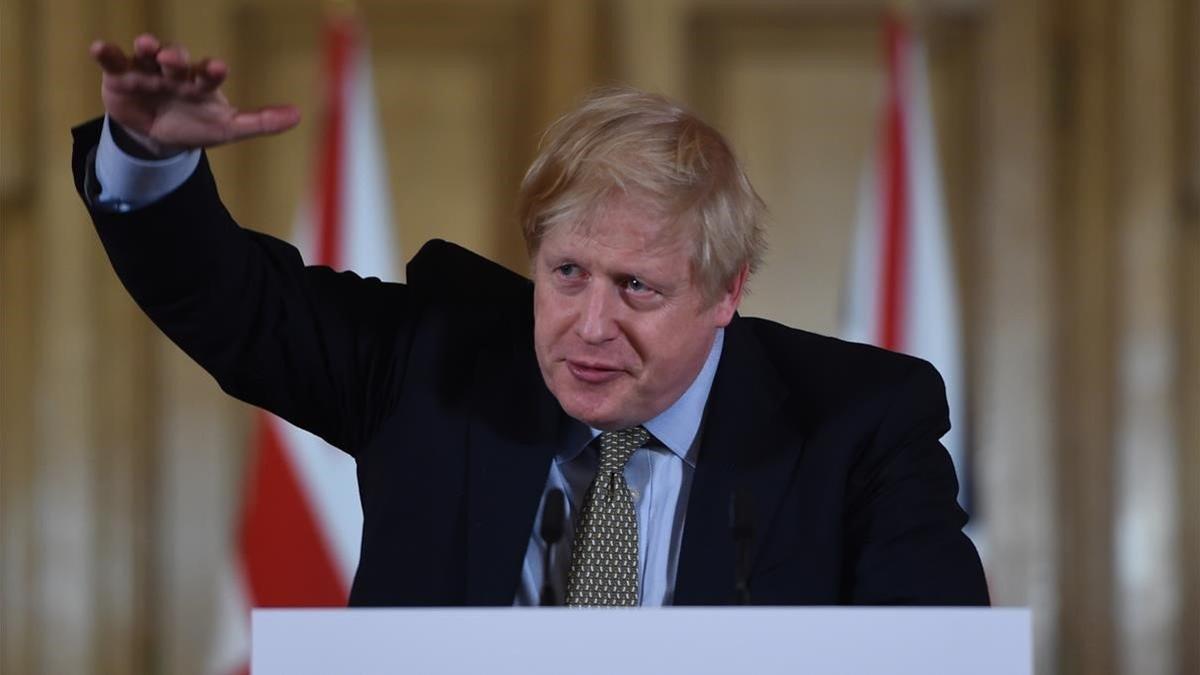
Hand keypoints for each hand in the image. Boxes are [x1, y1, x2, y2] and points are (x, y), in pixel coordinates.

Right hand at [90, 34, 299, 156]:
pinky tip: (99, 48)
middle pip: (176, 60)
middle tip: (174, 60)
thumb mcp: (228, 129)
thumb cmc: (197, 126)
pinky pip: (113, 62)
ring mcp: (147, 71)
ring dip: (146, 48)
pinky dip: (107, 54)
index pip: (209, 73)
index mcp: (201, 82)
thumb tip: (298, 115)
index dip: (212, 70)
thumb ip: (260, 122)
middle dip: (175, 57)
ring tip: (146, 45)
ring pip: (146, 55)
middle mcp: (175, 72)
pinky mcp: (120, 76)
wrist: (157, 138)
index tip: (218, 68)